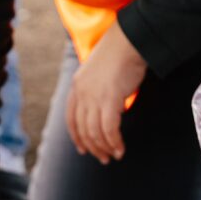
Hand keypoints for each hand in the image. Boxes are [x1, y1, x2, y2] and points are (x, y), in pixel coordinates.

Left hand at [65, 22, 146, 163]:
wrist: (129, 41)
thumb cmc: (119, 55)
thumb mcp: (99, 73)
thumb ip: (96, 90)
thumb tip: (104, 108)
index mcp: (77, 86)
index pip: (71, 119)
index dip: (76, 137)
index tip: (83, 149)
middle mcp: (82, 93)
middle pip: (83, 129)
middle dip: (93, 147)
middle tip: (103, 158)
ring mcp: (94, 96)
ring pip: (95, 132)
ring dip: (104, 148)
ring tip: (114, 155)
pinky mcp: (110, 99)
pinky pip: (109, 129)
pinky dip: (114, 142)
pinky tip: (120, 148)